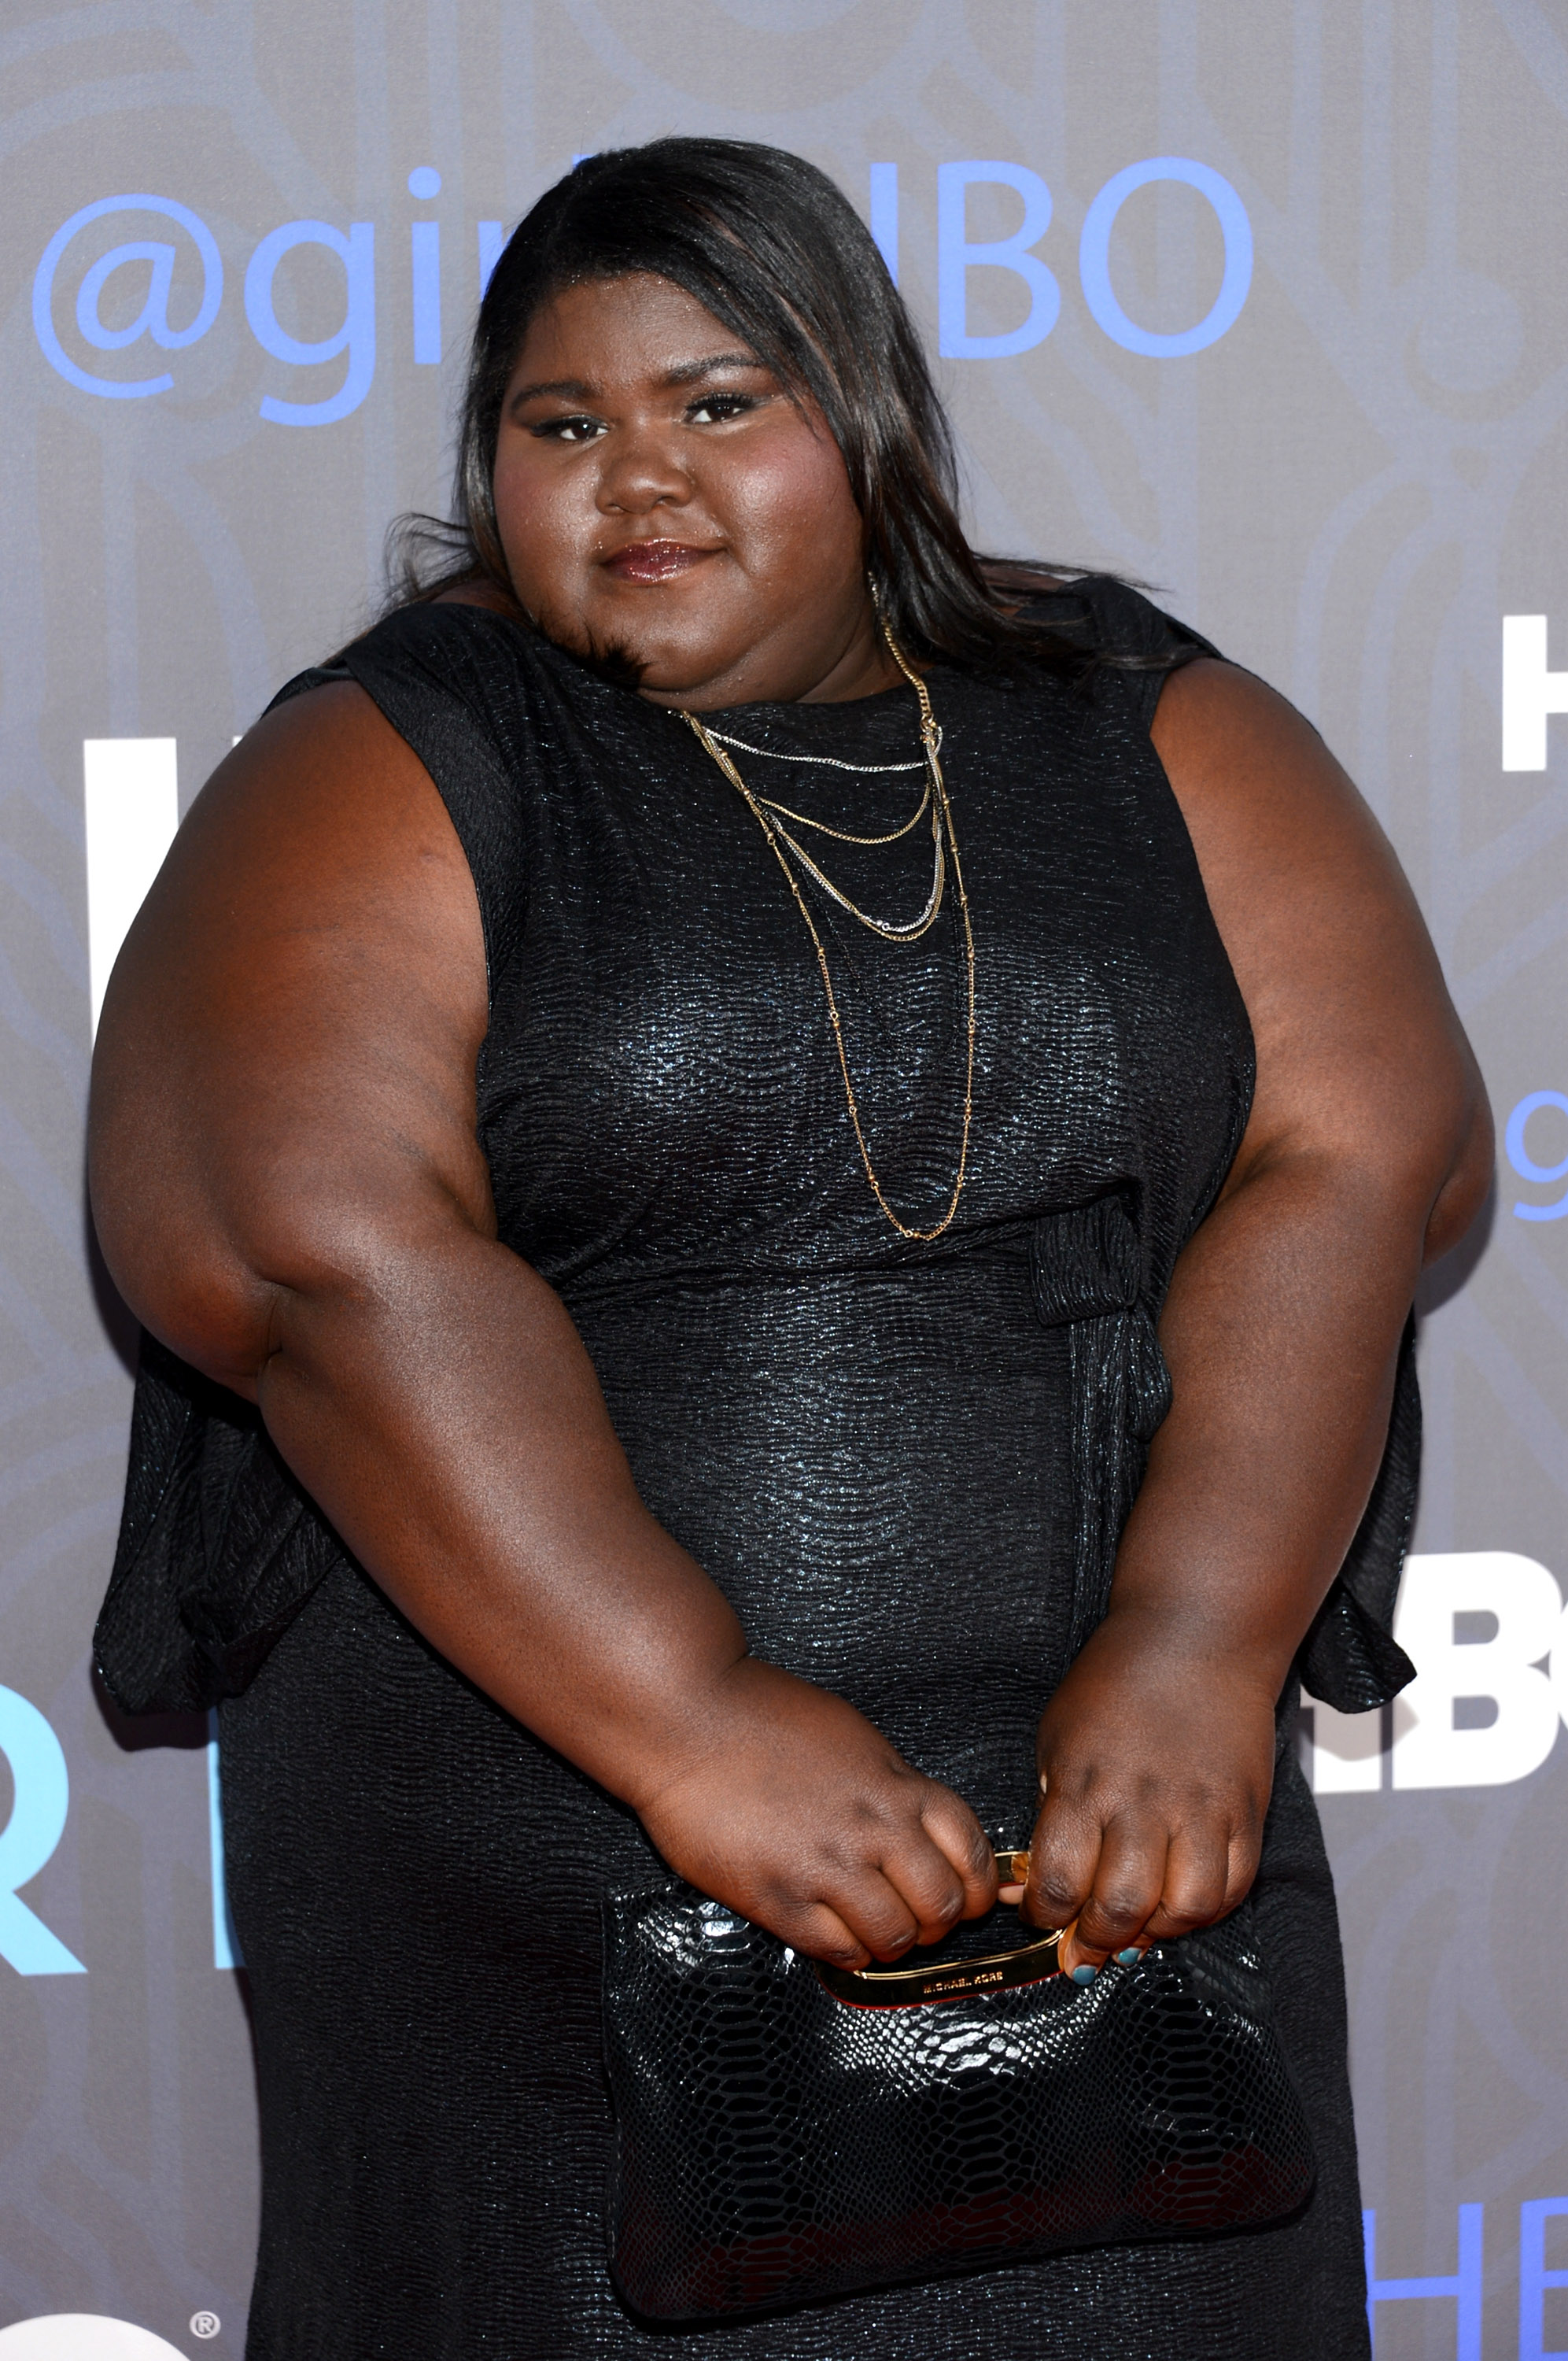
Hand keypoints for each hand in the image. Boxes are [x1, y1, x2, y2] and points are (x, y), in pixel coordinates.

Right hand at [633, 1657, 997, 1967]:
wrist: (685, 1717)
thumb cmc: (761, 1715)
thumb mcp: (852, 1735)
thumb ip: (890, 1782)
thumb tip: (915, 1822)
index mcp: (896, 1784)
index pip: (973, 1853)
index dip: (976, 1886)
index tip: (963, 1895)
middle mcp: (872, 1828)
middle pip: (943, 1906)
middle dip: (936, 1922)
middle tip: (915, 1918)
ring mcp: (825, 1865)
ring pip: (895, 1937)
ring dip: (890, 1941)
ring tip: (870, 1928)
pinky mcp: (777, 1897)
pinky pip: (838, 1950)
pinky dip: (847, 1952)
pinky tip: (832, 1932)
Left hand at [1011, 1612, 1276, 1979]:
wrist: (1197, 1635)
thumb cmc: (1116, 1683)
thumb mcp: (1058, 1736)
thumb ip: (1052, 1808)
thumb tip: (1036, 1882)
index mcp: (1084, 1781)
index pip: (1058, 1878)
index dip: (1044, 1915)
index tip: (1042, 1916)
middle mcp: (1142, 1800)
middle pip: (1120, 1905)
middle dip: (1096, 1941)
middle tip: (1086, 1945)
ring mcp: (1200, 1807)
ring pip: (1184, 1908)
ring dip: (1156, 1933)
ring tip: (1138, 1926)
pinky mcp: (1245, 1810)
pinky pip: (1233, 1885)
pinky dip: (1206, 1910)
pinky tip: (1181, 1903)